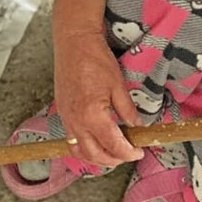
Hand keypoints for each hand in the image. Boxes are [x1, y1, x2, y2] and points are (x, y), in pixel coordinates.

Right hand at [53, 29, 143, 168]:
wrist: (74, 41)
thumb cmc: (95, 58)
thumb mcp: (118, 84)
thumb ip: (127, 110)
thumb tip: (137, 126)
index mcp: (92, 115)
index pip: (112, 145)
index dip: (128, 152)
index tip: (139, 151)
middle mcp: (76, 121)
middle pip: (94, 154)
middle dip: (113, 160)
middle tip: (129, 155)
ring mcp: (66, 118)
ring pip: (79, 151)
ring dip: (96, 158)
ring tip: (113, 155)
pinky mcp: (62, 112)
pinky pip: (71, 139)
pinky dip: (83, 148)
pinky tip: (95, 143)